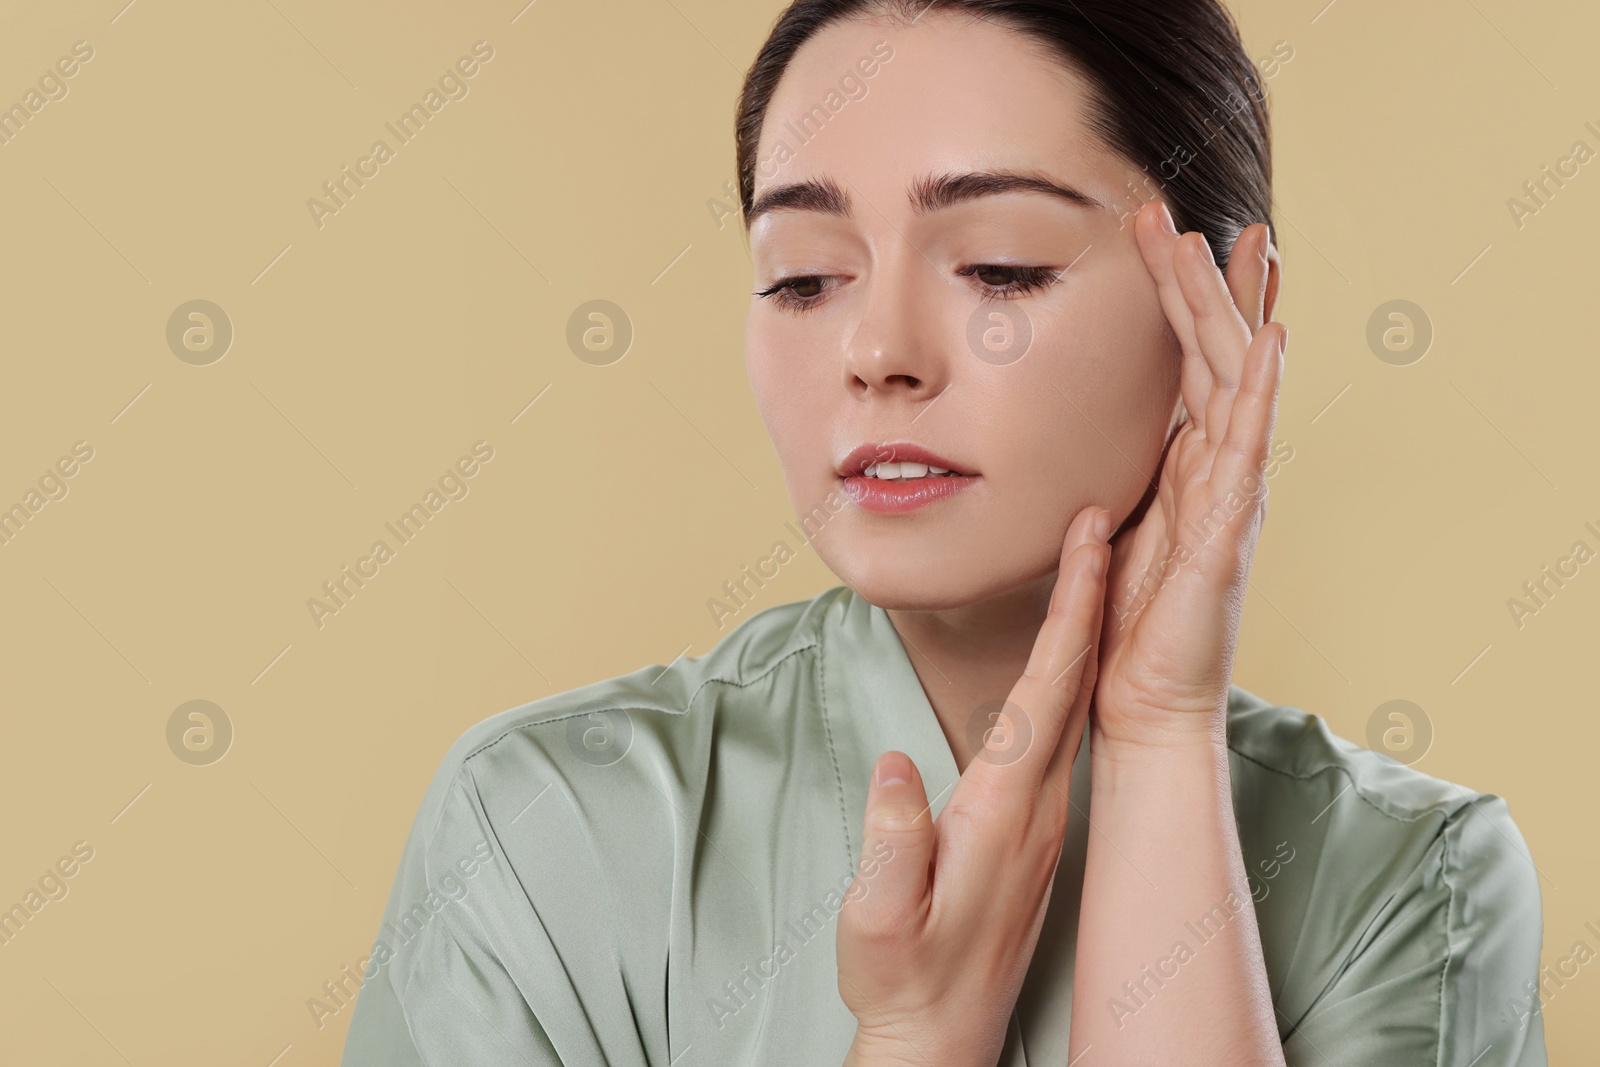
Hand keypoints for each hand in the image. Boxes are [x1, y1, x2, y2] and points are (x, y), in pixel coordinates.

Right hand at [837, 505, 1110, 1066]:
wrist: (939, 1037)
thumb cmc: (902, 977)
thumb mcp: (877, 917)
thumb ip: (891, 842)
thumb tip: (896, 764)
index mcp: (1003, 809)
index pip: (1048, 688)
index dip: (1072, 610)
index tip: (1089, 540)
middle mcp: (1036, 805)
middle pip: (1074, 681)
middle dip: (1091, 596)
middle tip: (1102, 520)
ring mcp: (1039, 819)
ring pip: (1071, 704)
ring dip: (1083, 632)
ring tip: (1089, 567)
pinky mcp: (1028, 832)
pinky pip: (1056, 732)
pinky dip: (1065, 677)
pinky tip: (1061, 660)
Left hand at [1092, 200, 1285, 749]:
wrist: (1142, 701)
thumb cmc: (1125, 624)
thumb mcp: (1107, 529)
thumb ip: (1107, 478)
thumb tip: (1078, 434)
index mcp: (1184, 466)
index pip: (1187, 365)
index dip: (1181, 302)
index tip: (1170, 239)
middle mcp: (1216, 470)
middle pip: (1213, 355)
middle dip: (1198, 283)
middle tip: (1182, 213)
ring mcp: (1231, 495)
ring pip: (1234, 382)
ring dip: (1227, 311)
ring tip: (1225, 242)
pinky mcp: (1230, 530)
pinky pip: (1248, 447)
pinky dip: (1259, 390)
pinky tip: (1269, 339)